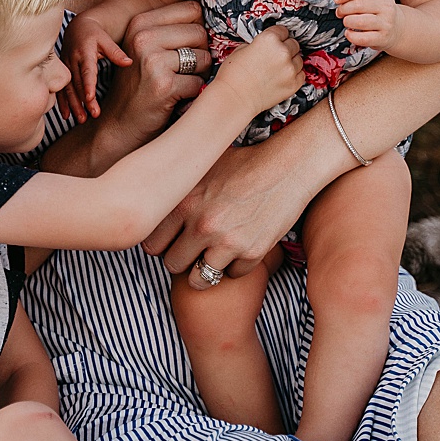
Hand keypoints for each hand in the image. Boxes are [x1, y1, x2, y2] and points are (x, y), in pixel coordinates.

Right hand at [59, 15, 131, 123]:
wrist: (76, 28)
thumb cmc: (94, 34)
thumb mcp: (105, 39)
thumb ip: (116, 52)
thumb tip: (129, 62)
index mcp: (84, 52)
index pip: (87, 71)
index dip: (88, 84)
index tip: (90, 97)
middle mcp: (72, 61)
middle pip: (77, 84)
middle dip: (83, 101)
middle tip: (92, 116)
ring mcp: (65, 67)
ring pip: (68, 89)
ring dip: (73, 105)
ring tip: (81, 119)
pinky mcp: (61, 72)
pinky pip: (60, 89)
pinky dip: (63, 103)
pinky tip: (67, 115)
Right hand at [88, 1, 212, 148]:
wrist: (119, 125)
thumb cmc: (140, 86)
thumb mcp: (146, 49)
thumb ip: (173, 30)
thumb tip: (216, 20)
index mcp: (140, 22)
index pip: (192, 9)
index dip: (196, 31)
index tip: (185, 48)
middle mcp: (143, 38)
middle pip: (200, 33)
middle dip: (199, 54)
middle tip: (181, 71)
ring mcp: (152, 61)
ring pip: (204, 57)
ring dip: (198, 75)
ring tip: (177, 84)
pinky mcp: (163, 85)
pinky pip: (200, 83)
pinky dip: (193, 94)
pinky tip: (175, 98)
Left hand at [146, 141, 326, 282]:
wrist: (289, 166)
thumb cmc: (245, 161)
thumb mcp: (203, 165)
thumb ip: (177, 186)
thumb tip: (150, 196)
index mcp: (183, 202)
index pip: (151, 244)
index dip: (163, 243)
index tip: (173, 239)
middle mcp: (201, 224)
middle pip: (172, 264)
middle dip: (182, 258)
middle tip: (194, 248)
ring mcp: (226, 241)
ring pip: (198, 279)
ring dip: (205, 269)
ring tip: (214, 254)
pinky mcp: (252, 252)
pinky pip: (232, 275)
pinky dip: (236, 265)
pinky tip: (241, 246)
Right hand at [210, 25, 303, 114]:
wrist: (234, 98)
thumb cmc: (233, 76)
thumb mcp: (241, 49)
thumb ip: (258, 44)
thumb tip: (265, 46)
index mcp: (269, 39)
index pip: (283, 30)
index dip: (278, 36)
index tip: (276, 41)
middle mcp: (282, 52)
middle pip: (294, 44)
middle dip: (285, 48)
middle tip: (275, 56)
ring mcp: (290, 69)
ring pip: (299, 59)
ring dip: (290, 62)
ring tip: (277, 69)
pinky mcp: (293, 84)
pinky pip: (301, 75)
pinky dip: (294, 75)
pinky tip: (282, 77)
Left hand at [335, 0, 398, 51]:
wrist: (397, 29)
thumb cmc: (380, 12)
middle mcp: (386, 7)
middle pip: (359, 5)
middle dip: (344, 9)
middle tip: (340, 12)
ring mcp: (386, 23)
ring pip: (360, 21)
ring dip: (347, 21)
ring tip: (347, 22)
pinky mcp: (383, 38)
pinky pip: (363, 38)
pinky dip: (351, 36)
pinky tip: (349, 33)